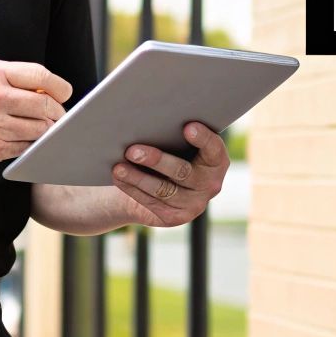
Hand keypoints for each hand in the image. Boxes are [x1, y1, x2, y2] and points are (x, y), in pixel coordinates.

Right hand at [0, 60, 70, 163]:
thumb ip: (7, 77)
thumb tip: (40, 86)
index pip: (41, 77)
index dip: (59, 86)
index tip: (64, 93)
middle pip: (45, 106)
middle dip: (57, 112)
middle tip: (58, 114)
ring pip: (39, 130)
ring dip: (45, 129)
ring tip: (42, 126)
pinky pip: (24, 148)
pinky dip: (29, 144)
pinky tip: (23, 138)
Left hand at [110, 122, 228, 227]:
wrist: (160, 185)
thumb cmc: (172, 151)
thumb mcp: (180, 143)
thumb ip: (175, 134)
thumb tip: (150, 119)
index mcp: (217, 161)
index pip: (213, 148)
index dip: (203, 138)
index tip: (187, 127)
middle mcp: (210, 184)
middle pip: (182, 171)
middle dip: (156, 160)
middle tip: (132, 150)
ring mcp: (194, 204)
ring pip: (163, 190)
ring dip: (138, 178)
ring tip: (119, 167)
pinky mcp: (176, 217)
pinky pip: (152, 202)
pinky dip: (132, 188)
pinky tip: (119, 177)